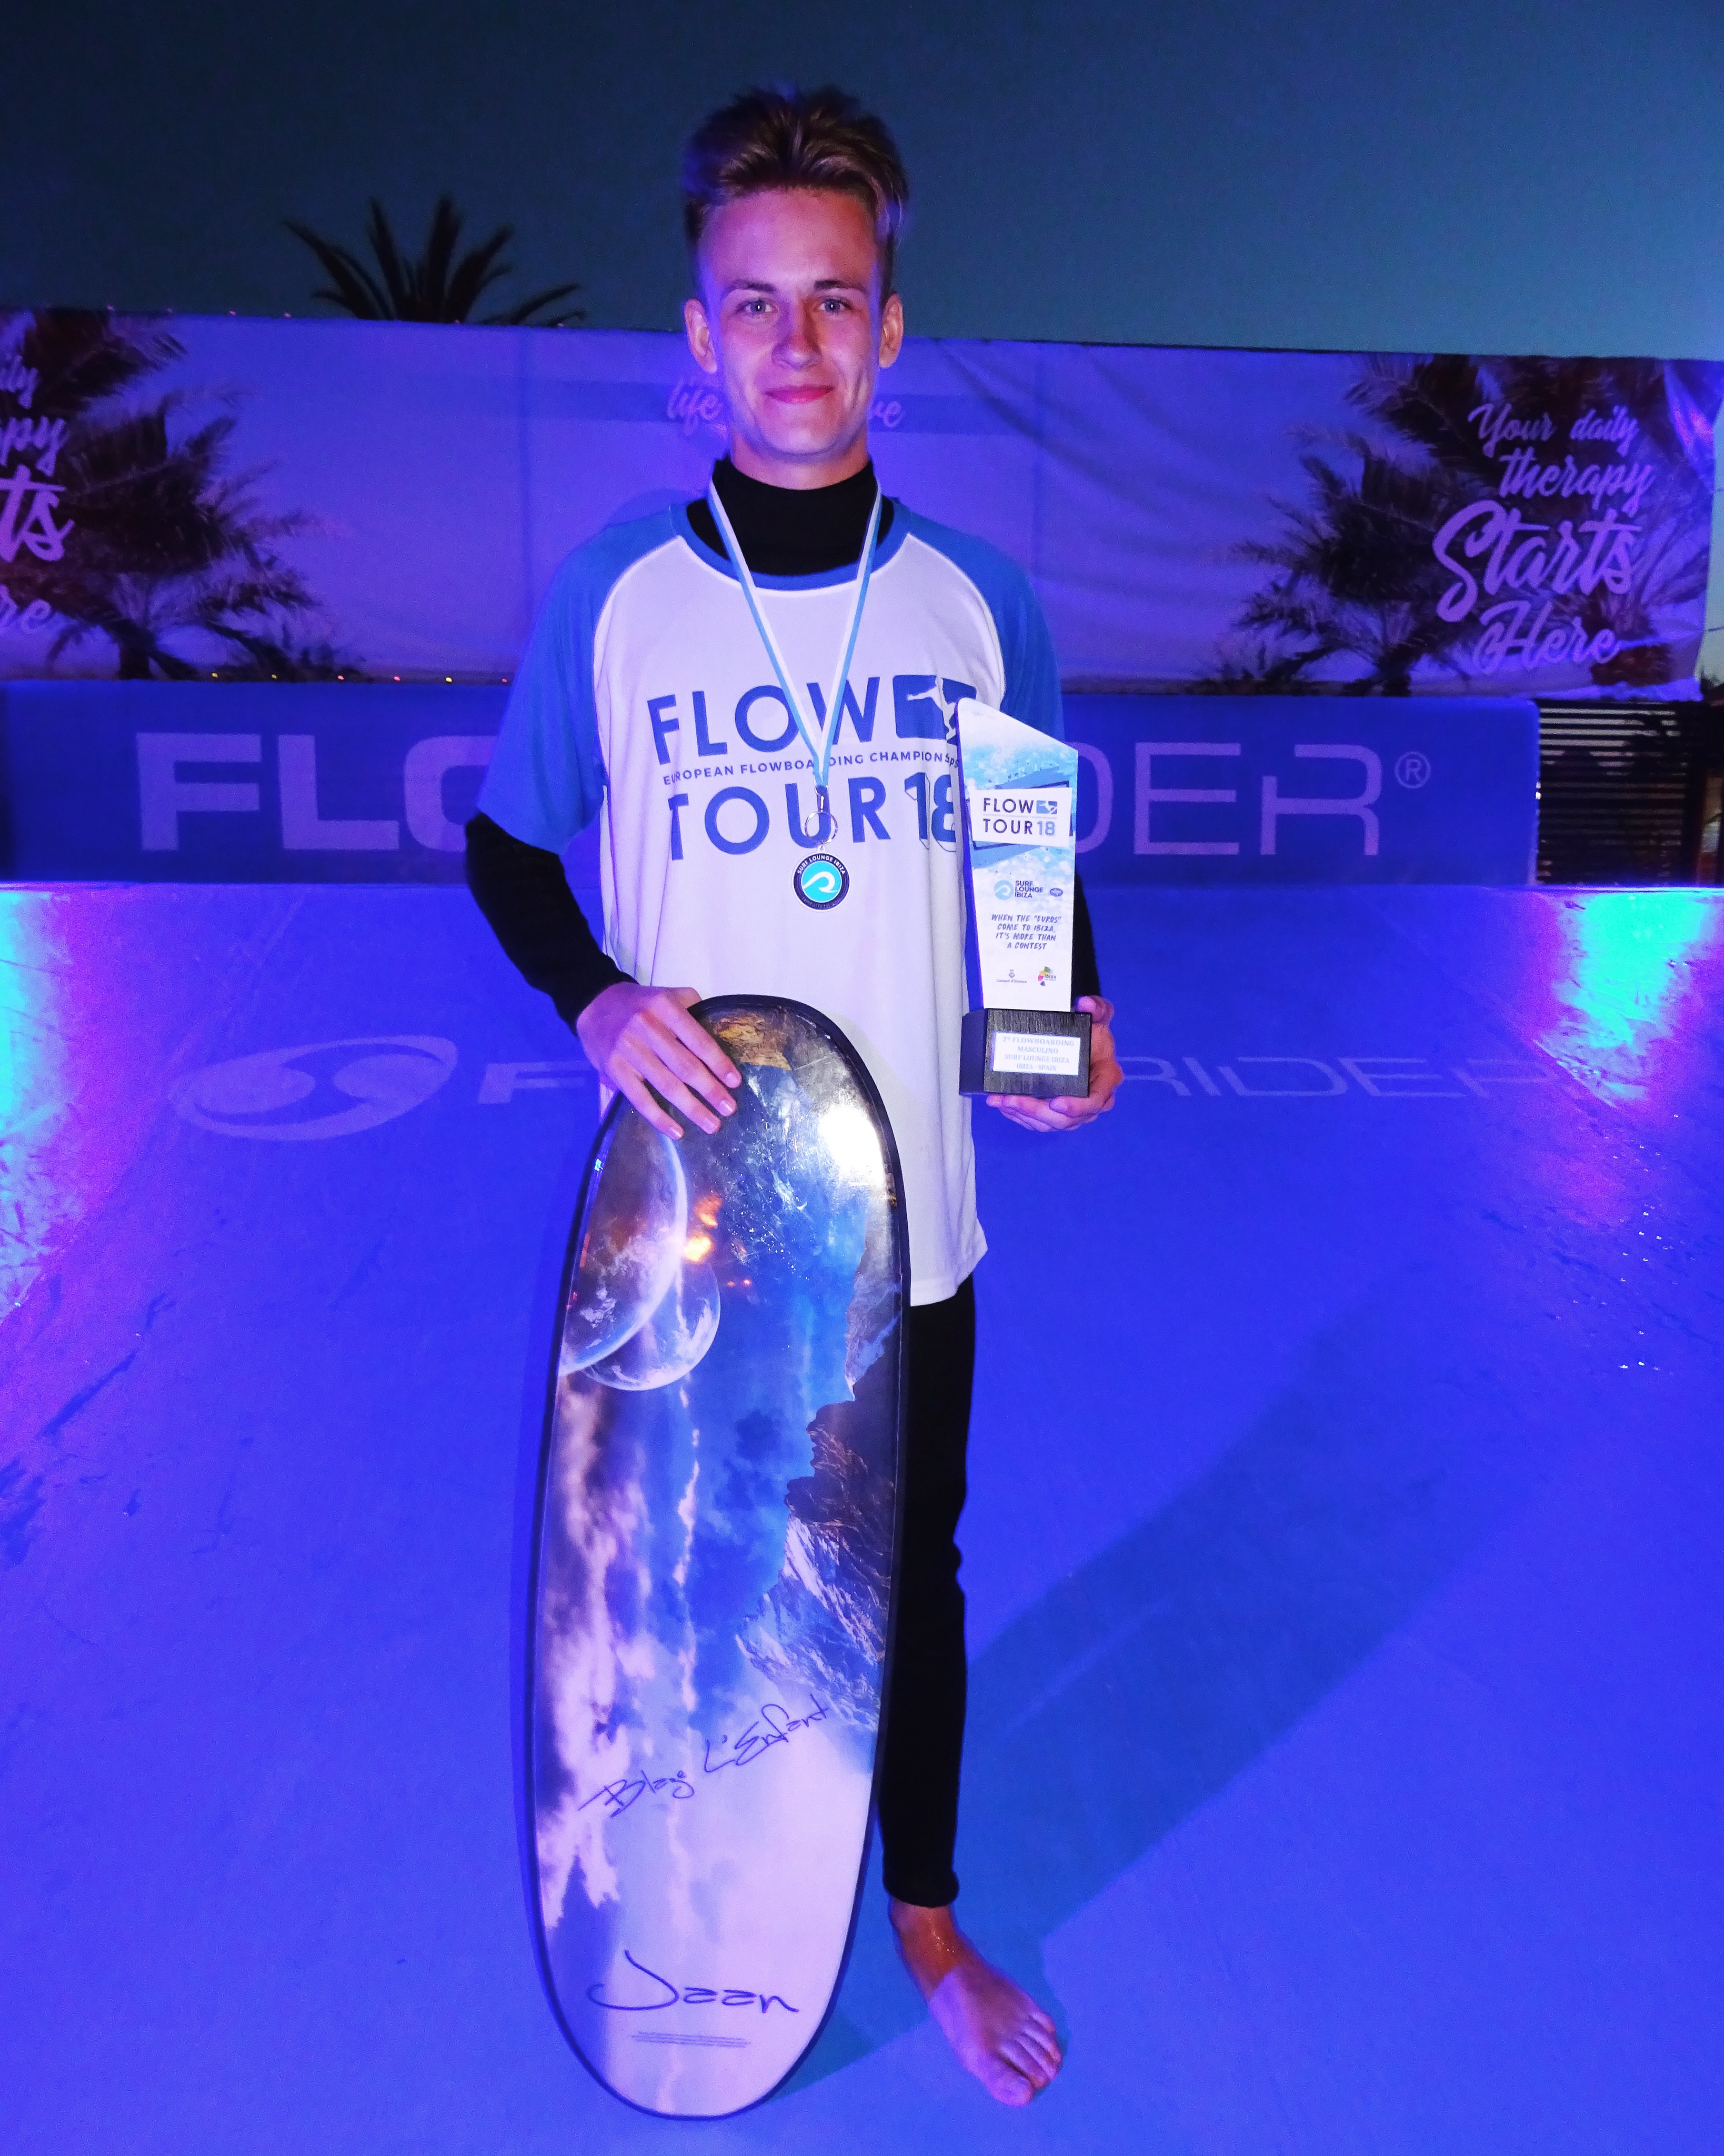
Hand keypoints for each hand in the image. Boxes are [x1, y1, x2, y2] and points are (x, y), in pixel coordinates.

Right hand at [576, 984, 740, 1137]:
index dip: (718, 1063)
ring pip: (665, 1085)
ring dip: (691, 1108)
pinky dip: (658, 1117)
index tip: (735, 1082)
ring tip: (712, 1124)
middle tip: (729, 1109)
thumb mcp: (667, 995)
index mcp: (665, 1007)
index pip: (698, 1040)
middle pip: (684, 1066)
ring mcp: (628, 1049)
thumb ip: (693, 1009)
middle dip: (710, 1090)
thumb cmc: (640, 1004)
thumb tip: (720, 1033)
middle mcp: (647, 1027)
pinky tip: (677, 1131)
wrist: (594, 1004)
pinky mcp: (614, 1068)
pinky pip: (639, 1098)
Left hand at [986, 996, 1120, 1133]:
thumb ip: (1097, 1008)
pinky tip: (1003, 1105)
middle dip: (1036, 1112)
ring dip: (1023, 1115)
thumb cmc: (1093, 1032)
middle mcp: (1093, 1102)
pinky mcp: (1058, 1113)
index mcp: (1106, 1080)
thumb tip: (1086, 1004)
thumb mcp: (1099, 1016)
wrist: (1085, 1041)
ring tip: (1001, 1101)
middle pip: (1066, 1119)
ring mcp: (1075, 1111)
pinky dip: (1020, 1116)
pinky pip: (1039, 1122)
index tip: (1055, 1102)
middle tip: (1011, 1100)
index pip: (1095, 1101)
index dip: (1077, 1107)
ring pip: (1049, 1123)